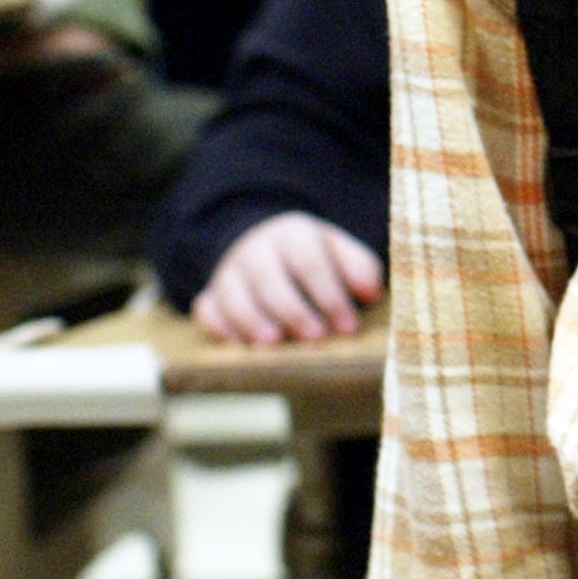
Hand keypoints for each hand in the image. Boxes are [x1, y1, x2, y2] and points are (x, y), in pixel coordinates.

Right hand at [192, 213, 382, 343]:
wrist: (264, 244)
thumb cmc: (312, 256)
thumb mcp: (338, 251)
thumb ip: (359, 268)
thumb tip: (371, 293)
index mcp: (293, 234)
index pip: (309, 261)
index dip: (329, 295)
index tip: (348, 327)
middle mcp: (256, 249)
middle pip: (269, 277)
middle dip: (292, 309)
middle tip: (315, 338)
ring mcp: (229, 272)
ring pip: (233, 293)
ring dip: (251, 320)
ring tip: (272, 344)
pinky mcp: (211, 294)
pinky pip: (207, 308)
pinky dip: (219, 326)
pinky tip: (237, 345)